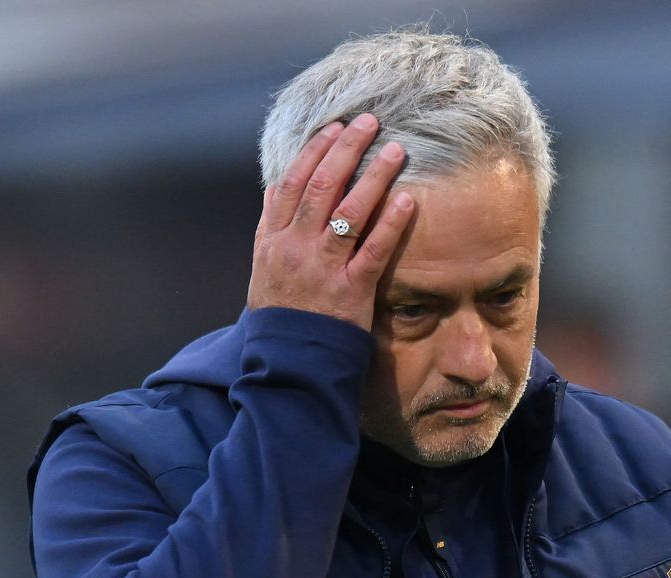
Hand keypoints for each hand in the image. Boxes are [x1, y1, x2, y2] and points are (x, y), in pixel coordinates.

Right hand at [247, 113, 414, 330]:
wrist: (287, 362)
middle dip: (346, 149)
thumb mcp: (263, 268)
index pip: (293, 182)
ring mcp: (323, 268)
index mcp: (273, 239)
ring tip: (396, 150)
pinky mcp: (350, 290)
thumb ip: (269, 227)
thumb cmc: (280, 313)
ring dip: (374, 175)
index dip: (314, 151)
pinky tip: (408, 199)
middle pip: (321, 186)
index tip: (335, 127)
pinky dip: (390, 223)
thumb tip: (275, 188)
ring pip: (348, 211)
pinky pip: (373, 250)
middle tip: (369, 123)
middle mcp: (295, 247)